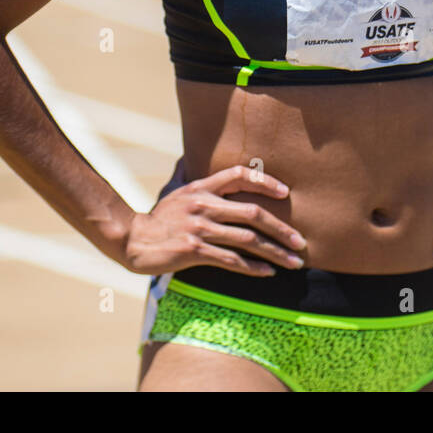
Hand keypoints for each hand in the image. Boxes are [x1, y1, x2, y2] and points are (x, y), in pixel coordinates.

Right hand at [122, 164, 306, 277]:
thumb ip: (194, 181)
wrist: (132, 239)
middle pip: (253, 212)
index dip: (265, 182)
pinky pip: (231, 259)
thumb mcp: (177, 192)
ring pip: (247, 239)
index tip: (285, 193)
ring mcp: (199, 227)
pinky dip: (253, 267)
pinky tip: (268, 272)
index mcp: (201, 187)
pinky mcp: (194, 250)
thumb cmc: (158, 218)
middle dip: (282, 229)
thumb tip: (191, 160)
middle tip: (300, 242)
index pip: (239, 175)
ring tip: (293, 262)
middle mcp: (204, 204)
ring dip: (274, 252)